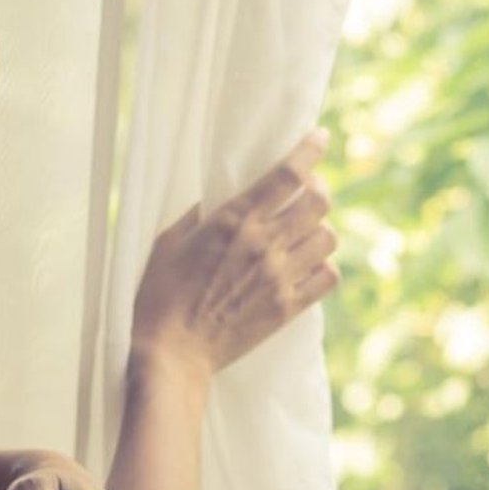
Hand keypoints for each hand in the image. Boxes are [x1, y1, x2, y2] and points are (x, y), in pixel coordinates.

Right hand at [130, 127, 339, 378]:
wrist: (173, 352)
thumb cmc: (160, 295)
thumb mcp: (168, 242)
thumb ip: (197, 215)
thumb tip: (215, 200)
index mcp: (233, 220)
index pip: (287, 175)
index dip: (310, 150)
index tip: (320, 137)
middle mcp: (263, 244)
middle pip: (318, 201)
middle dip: (318, 189)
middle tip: (307, 192)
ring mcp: (279, 276)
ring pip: (328, 237)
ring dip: (320, 229)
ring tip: (304, 232)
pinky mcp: (287, 307)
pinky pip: (328, 277)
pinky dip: (324, 266)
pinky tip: (307, 266)